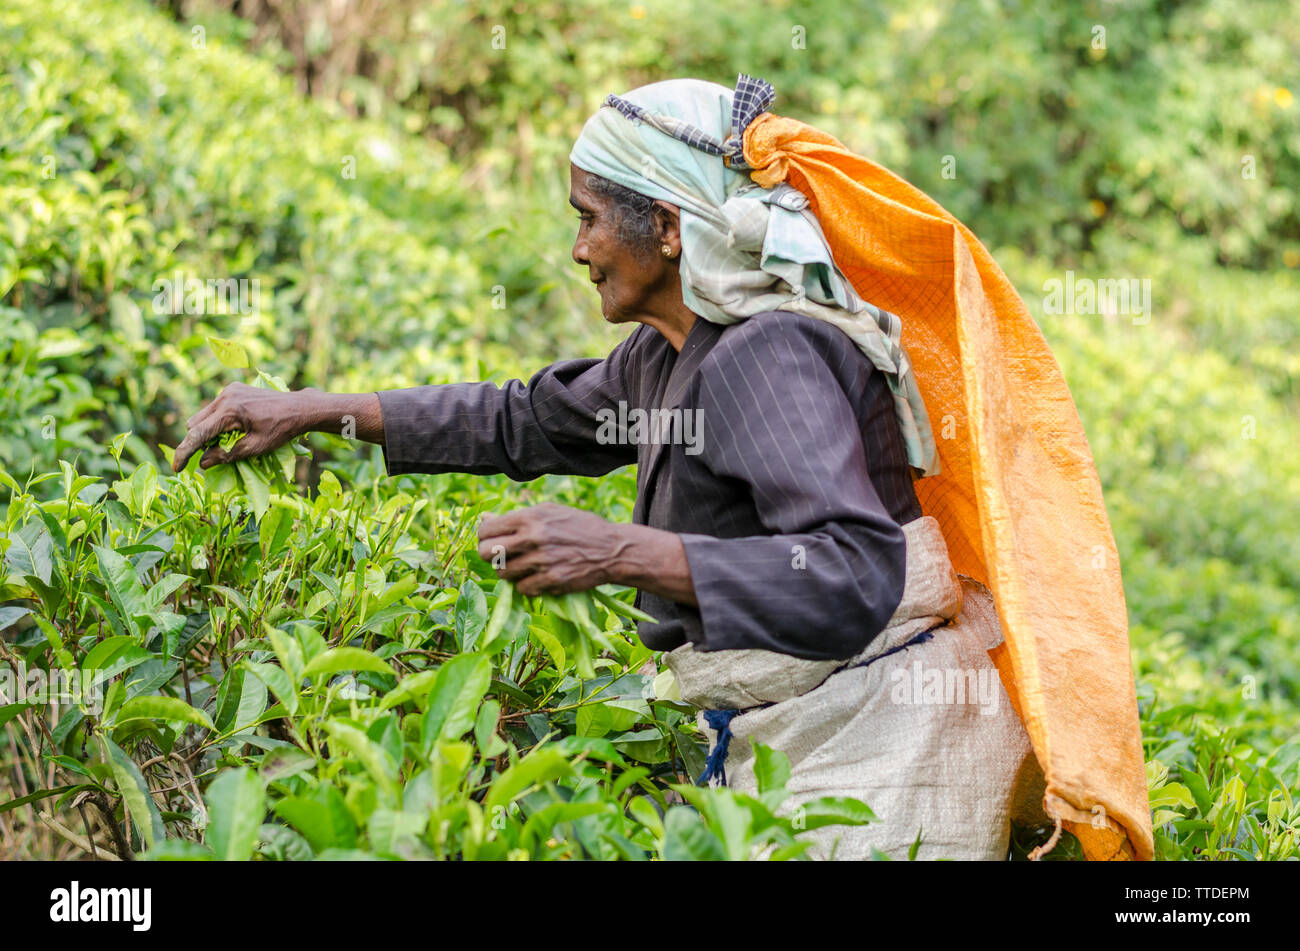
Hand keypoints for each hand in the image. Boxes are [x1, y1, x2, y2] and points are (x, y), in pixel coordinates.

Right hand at [172, 382, 316, 472]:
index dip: (184, 453)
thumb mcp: (256, 447)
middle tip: (209, 457)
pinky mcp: (234, 389)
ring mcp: (229, 390)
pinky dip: (216, 422)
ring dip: (206, 432)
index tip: (177, 468)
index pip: (197, 434)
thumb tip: (203, 463)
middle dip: (196, 442)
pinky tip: (231, 430)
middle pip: (195, 423)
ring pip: (202, 415)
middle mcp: (225, 397)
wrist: (300, 407)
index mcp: (230, 411)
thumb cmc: (281, 429)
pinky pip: (214, 409)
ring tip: (223, 444)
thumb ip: (227, 455)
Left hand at [476, 502, 623, 596]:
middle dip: (489, 557)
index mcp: (530, 517)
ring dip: (509, 573)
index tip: (491, 541)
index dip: (484, 537)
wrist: (612, 549)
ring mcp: (542, 561)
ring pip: (503, 573)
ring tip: (522, 568)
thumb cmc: (580, 526)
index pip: (487, 530)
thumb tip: (485, 518)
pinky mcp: (552, 580)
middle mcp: (533, 538)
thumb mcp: (550, 512)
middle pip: (487, 553)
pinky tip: (538, 578)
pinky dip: (526, 586)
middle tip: (501, 558)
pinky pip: (522, 589)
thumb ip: (518, 516)